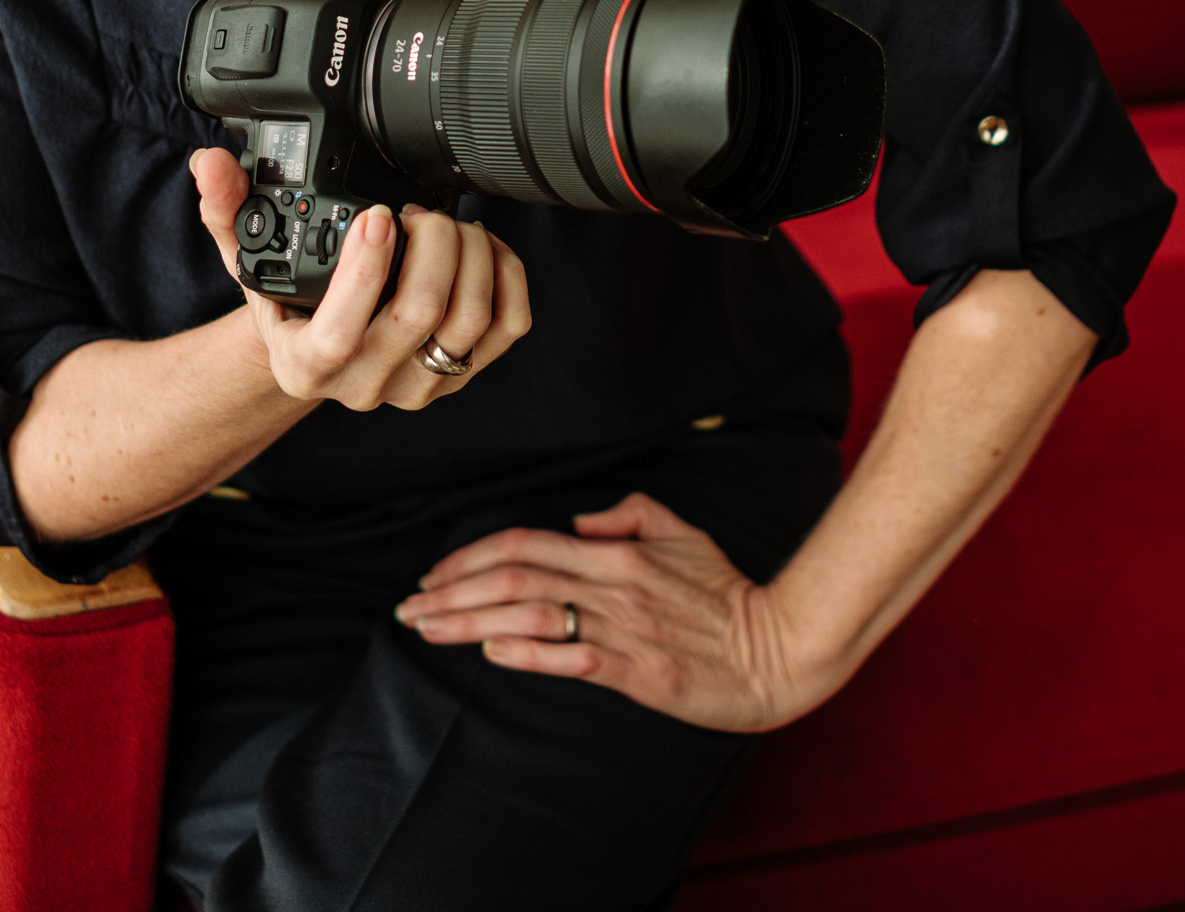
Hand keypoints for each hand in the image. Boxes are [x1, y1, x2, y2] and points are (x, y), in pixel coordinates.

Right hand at [192, 148, 529, 411]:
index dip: (364, 271)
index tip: (375, 215)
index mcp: (306, 364)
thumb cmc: (289, 300)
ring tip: (446, 222)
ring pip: (469, 319)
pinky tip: (481, 247)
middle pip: (419, 316)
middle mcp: (364, 384)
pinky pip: (509, 327)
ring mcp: (418, 386)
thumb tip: (210, 164)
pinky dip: (506, 275)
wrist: (320, 345)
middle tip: (416, 210)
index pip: (339, 334)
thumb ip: (226, 208)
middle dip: (430, 242)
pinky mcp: (464, 374)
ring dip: (469, 253)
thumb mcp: (248, 258)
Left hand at [395, 491, 817, 732]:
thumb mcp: (682, 530)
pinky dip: (527, 651)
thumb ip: (630, 513)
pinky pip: (571, 657)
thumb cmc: (727, 592)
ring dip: (470, 622)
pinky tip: (491, 651)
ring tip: (428, 629)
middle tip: (408, 606)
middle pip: (513, 576)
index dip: (471, 556)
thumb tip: (580, 520)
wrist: (776, 649)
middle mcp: (611, 583)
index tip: (434, 574)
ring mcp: (622, 628)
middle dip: (451, 591)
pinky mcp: (636, 671)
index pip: (525, 542)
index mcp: (616, 549)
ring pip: (530, 614)